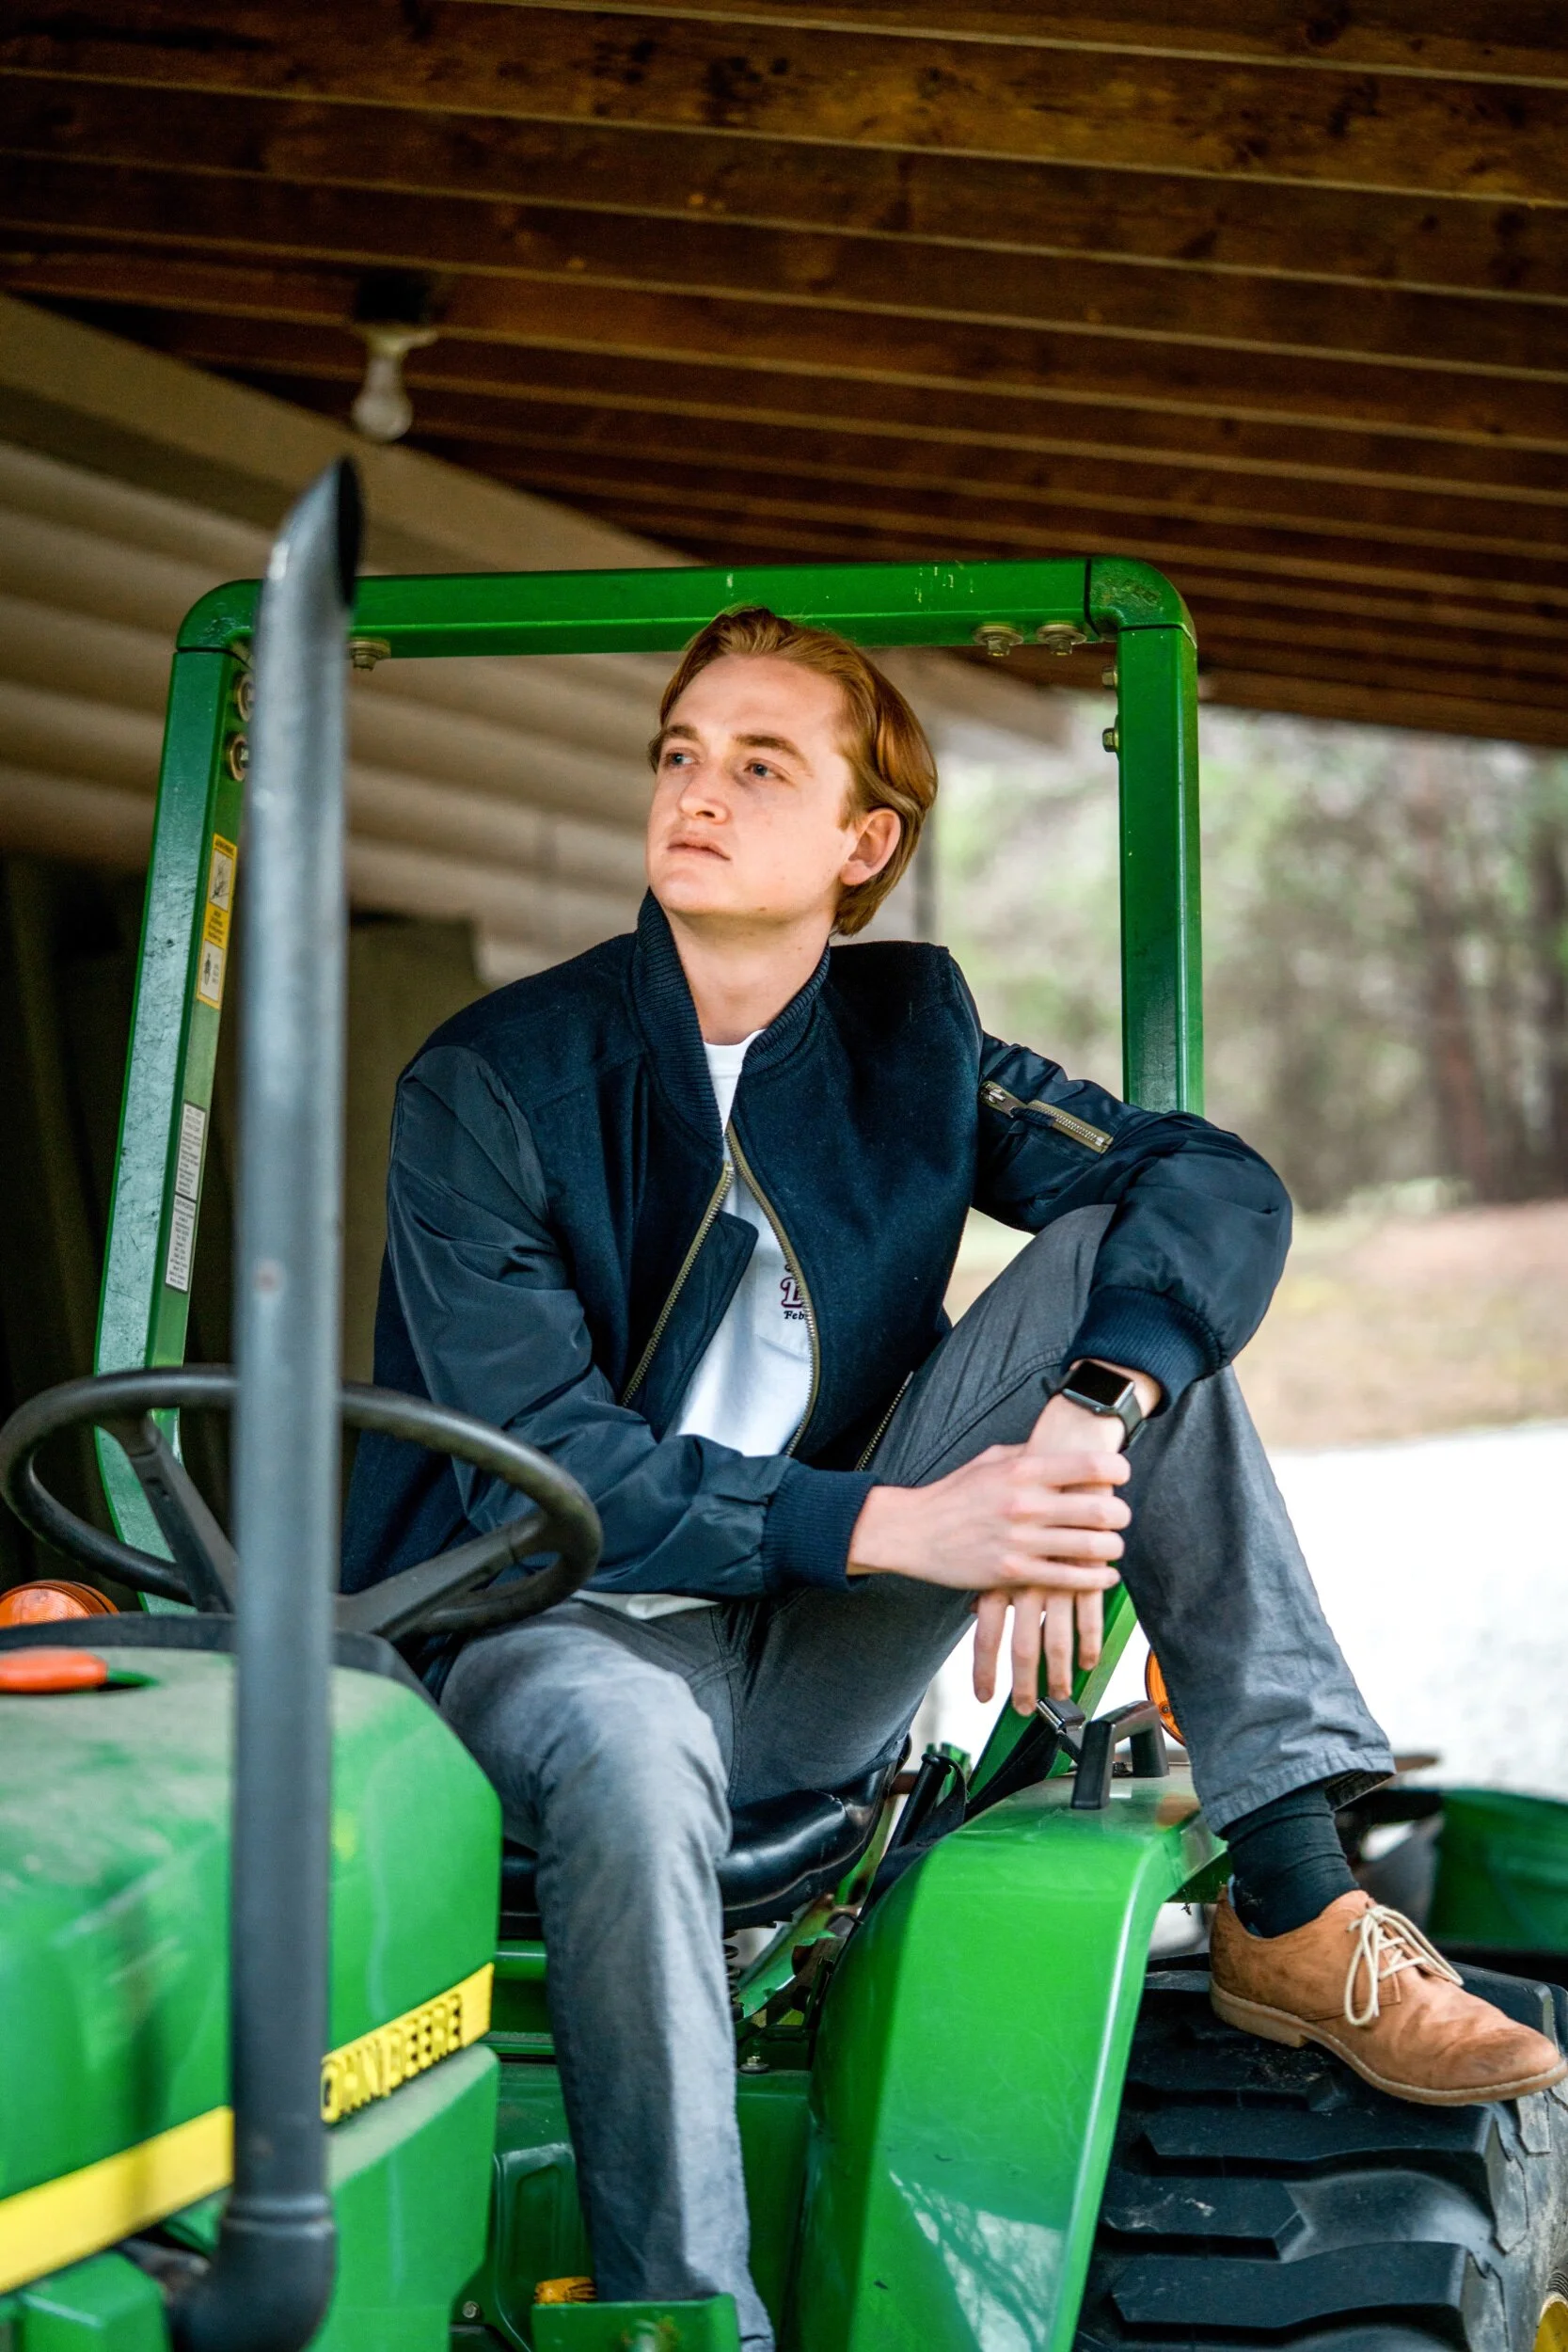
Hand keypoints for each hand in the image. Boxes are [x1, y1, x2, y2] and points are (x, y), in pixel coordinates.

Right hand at [848, 1441, 1129, 1607]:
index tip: (1121, 1475)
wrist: (912, 1531)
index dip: (1117, 1470)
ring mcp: (1020, 1540)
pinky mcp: (1012, 1572)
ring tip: (1113, 1546)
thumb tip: (1062, 1448)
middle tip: (1121, 1516)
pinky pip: (1067, 1579)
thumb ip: (1028, 1454)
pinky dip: (1094, 1579)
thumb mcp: (990, 1460)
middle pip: (1100, 1508)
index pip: (1090, 1465)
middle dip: (1121, 1514)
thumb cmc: (953, 1493)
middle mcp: (1025, 1503)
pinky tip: (1103, 1576)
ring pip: (1090, 1547)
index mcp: (1022, 1470)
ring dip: (1112, 1548)